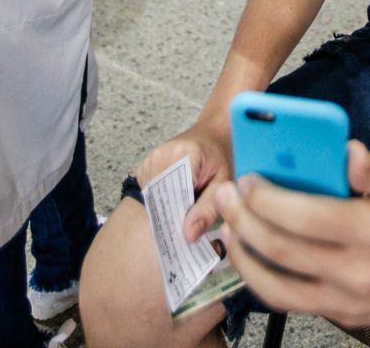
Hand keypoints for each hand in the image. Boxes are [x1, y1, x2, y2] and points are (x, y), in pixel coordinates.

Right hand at [135, 121, 231, 241]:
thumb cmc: (222, 157)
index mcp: (186, 155)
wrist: (212, 133)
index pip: (174, 198)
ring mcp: (152, 157)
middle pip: (159, 200)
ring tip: (181, 215)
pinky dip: (158, 202)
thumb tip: (188, 236)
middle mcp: (163, 154)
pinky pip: (147, 192)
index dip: (180, 220)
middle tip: (184, 234)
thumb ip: (207, 208)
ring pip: (151, 198)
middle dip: (170, 219)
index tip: (187, 237)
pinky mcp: (146, 164)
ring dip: (163, 211)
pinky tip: (174, 202)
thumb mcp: (224, 182)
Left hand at [214, 142, 369, 326]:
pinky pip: (294, 302)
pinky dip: (267, 279)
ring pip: (279, 288)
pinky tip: (255, 253)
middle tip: (225, 198)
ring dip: (245, 258)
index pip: (306, 218)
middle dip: (245, 222)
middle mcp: (357, 274)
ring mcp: (349, 302)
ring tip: (230, 230)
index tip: (246, 179)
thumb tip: (346, 152)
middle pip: (283, 252)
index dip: (269, 199)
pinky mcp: (345, 316)